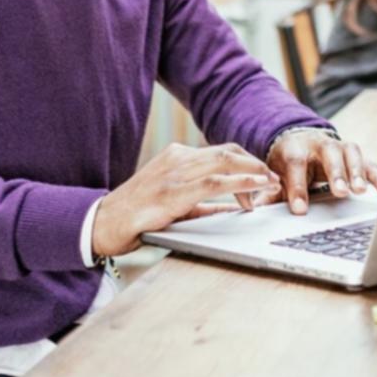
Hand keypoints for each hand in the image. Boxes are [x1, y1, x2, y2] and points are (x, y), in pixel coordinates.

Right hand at [93, 142, 280, 257]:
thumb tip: (236, 209)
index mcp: (177, 157)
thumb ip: (206, 205)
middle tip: (275, 178)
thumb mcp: (176, 205)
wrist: (102, 224)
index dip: (247, 161)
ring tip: (272, 184)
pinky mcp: (174, 191)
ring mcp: (175, 172)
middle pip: (229, 152)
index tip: (265, 174)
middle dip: (256, 164)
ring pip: (225, 162)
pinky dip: (241, 182)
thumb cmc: (137, 216)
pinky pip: (215, 182)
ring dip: (254, 172)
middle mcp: (178, 158)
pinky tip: (256, 187)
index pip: (221, 152)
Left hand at [266, 128, 376, 214]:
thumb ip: (269, 191)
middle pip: (330, 154)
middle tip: (339, 192)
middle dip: (335, 173)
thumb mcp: (276, 173)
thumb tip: (255, 209)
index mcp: (295, 148)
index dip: (298, 187)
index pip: (296, 165)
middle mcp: (320, 144)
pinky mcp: (356, 155)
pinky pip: (369, 163)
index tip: (300, 210)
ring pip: (351, 154)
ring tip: (359, 191)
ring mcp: (340, 147)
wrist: (300, 139)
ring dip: (356, 172)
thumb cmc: (288, 161)